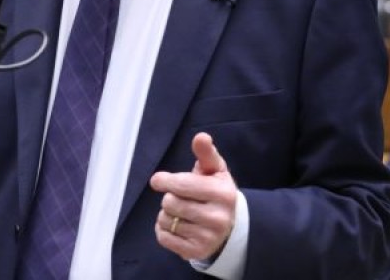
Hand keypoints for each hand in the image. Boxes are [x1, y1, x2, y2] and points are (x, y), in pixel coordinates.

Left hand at [149, 132, 236, 261]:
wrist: (231, 228)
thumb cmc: (217, 192)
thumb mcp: (215, 170)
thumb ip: (206, 153)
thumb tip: (201, 137)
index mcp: (223, 193)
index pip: (183, 185)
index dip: (165, 180)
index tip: (158, 180)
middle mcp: (218, 218)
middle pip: (170, 202)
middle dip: (170, 197)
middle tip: (180, 198)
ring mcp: (207, 238)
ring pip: (165, 220)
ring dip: (166, 214)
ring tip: (180, 212)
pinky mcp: (195, 252)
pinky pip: (163, 237)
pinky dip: (163, 229)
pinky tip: (177, 225)